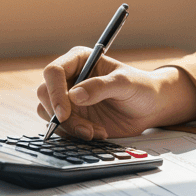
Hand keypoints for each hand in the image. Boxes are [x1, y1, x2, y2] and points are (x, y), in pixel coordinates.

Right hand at [35, 49, 195, 139]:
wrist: (150, 107)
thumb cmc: (141, 87)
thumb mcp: (126, 83)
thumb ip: (101, 87)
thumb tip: (75, 95)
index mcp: (80, 60)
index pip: (53, 71)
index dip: (55, 92)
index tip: (65, 112)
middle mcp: (70, 79)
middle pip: (45, 94)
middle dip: (61, 115)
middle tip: (85, 128)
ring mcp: (69, 99)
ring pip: (50, 114)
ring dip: (70, 127)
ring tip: (95, 131)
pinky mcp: (73, 117)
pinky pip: (61, 128)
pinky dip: (76, 134)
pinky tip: (98, 132)